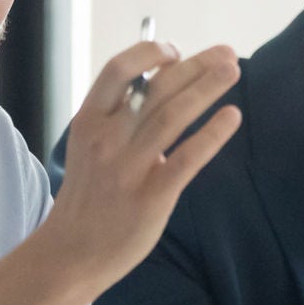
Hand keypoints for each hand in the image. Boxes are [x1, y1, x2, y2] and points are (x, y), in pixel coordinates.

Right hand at [41, 40, 241, 284]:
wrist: (71, 252)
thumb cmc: (88, 195)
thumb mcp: (88, 146)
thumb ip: (118, 118)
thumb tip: (162, 83)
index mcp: (89, 120)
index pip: (118, 70)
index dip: (149, 53)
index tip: (175, 52)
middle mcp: (107, 138)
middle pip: (156, 88)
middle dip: (195, 65)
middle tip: (227, 52)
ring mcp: (129, 167)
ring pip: (173, 115)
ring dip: (207, 88)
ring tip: (233, 70)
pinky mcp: (151, 196)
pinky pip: (187, 158)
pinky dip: (212, 134)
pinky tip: (232, 116)